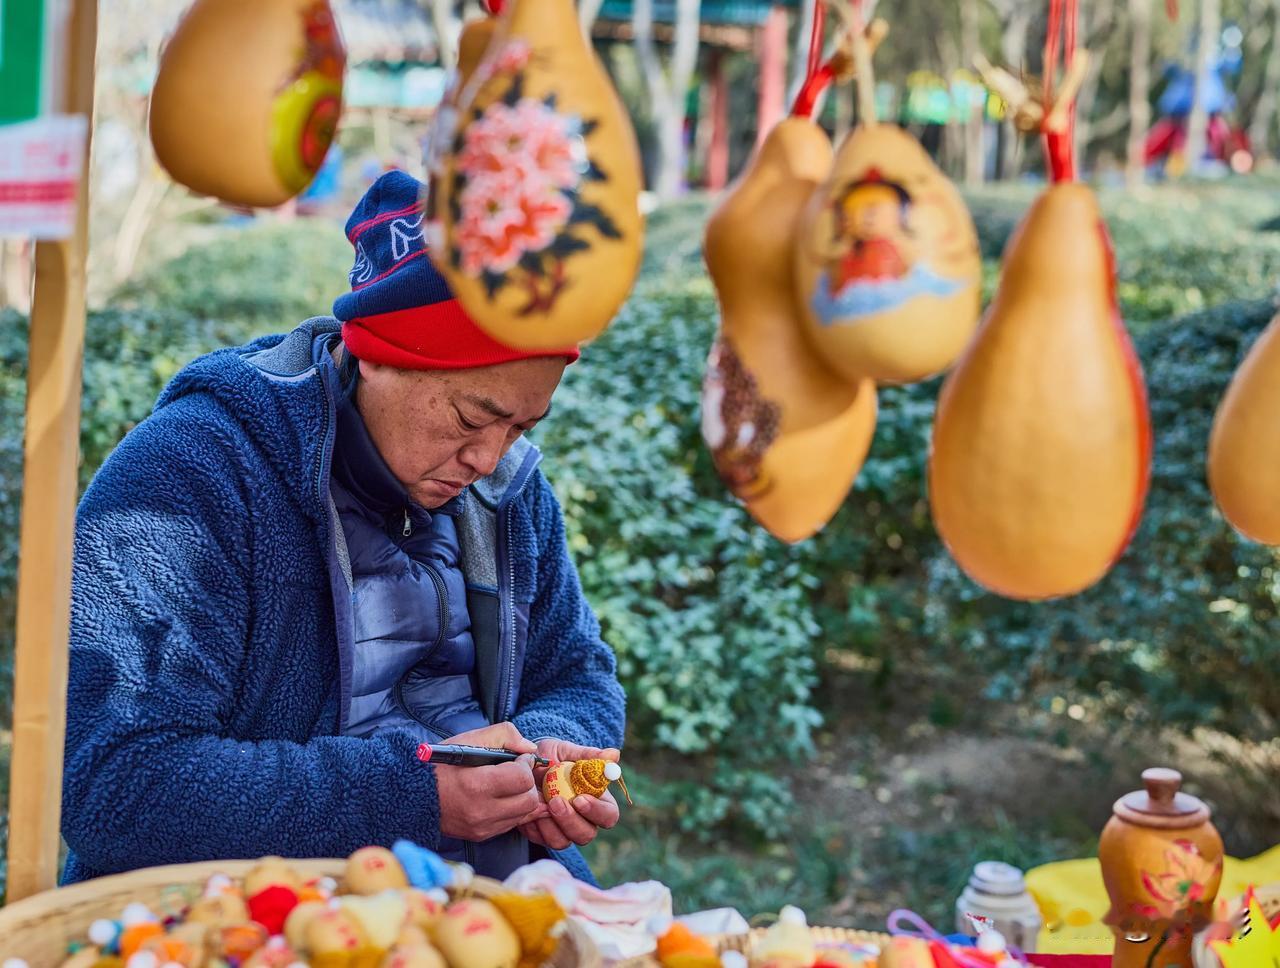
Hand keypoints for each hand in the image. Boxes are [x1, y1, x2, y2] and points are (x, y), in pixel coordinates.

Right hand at [435, 723, 549, 841]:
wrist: (415, 795)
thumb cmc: (443, 764)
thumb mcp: (470, 739)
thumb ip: (505, 735)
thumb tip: (530, 749)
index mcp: (478, 784)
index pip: (522, 779)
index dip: (525, 764)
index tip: (518, 758)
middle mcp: (481, 811)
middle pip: (528, 800)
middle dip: (527, 783)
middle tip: (517, 772)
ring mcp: (482, 827)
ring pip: (524, 814)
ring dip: (522, 797)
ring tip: (509, 785)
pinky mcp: (481, 836)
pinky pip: (511, 824)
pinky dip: (513, 810)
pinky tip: (501, 798)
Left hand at [518, 739, 620, 850]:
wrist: (523, 767)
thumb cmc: (551, 758)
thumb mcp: (566, 752)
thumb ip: (589, 755)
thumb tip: (614, 755)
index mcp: (597, 801)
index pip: (609, 815)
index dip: (597, 811)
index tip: (579, 798)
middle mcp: (583, 820)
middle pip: (587, 834)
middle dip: (570, 820)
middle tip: (555, 801)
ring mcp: (563, 831)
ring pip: (564, 842)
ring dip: (552, 824)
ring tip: (540, 803)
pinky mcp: (544, 836)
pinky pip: (542, 840)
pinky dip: (536, 826)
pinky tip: (530, 808)